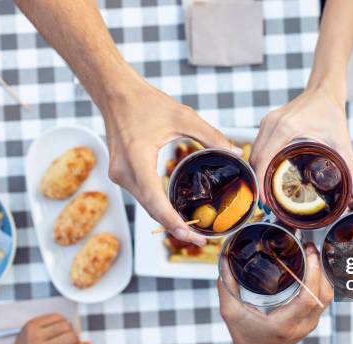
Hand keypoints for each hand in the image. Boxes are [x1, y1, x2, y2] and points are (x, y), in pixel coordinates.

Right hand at [102, 80, 235, 245]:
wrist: (116, 93)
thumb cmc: (147, 102)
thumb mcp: (184, 117)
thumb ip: (211, 136)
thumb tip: (236, 152)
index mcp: (137, 159)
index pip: (156, 200)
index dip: (174, 222)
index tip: (192, 237)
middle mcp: (123, 172)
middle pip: (151, 209)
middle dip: (174, 227)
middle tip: (200, 240)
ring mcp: (119, 175)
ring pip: (145, 205)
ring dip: (166, 219)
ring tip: (191, 230)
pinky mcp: (120, 174)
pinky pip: (141, 196)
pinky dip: (158, 206)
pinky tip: (175, 213)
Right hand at [218, 244, 332, 343]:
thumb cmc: (246, 339)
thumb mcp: (231, 314)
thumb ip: (226, 287)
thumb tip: (224, 259)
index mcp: (285, 324)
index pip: (309, 299)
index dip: (313, 274)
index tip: (309, 253)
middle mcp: (303, 324)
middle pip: (324, 294)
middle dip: (320, 268)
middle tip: (309, 247)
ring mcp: (311, 322)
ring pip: (328, 295)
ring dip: (323, 273)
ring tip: (311, 253)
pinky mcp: (312, 319)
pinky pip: (324, 297)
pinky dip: (322, 280)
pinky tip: (313, 266)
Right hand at [250, 85, 352, 202]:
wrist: (324, 90)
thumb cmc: (331, 111)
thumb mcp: (341, 140)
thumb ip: (349, 166)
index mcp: (286, 128)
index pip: (264, 160)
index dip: (261, 183)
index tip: (265, 201)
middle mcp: (272, 123)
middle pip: (255, 159)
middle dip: (257, 182)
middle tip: (266, 204)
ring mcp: (267, 121)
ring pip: (253, 153)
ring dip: (257, 173)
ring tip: (265, 193)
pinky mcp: (267, 122)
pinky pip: (257, 146)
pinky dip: (259, 162)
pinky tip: (266, 175)